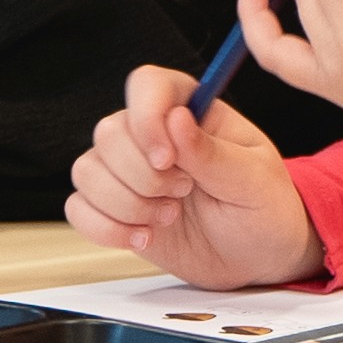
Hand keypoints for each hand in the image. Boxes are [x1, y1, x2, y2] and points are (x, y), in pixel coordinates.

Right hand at [64, 64, 323, 284]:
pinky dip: (105, 228)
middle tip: (183, 195)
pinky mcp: (114, 208)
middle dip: (143, 176)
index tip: (166, 159)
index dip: (146, 117)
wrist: (257, 257)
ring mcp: (128, 171)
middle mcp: (151, 133)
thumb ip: (213, 154)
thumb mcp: (253, 180)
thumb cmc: (263, 207)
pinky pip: (78, 207)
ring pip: (87, 170)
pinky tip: (143, 238)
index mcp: (190, 109)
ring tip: (168, 217)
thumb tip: (176, 119)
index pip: (147, 85)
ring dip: (126, 204)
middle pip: (109, 132)